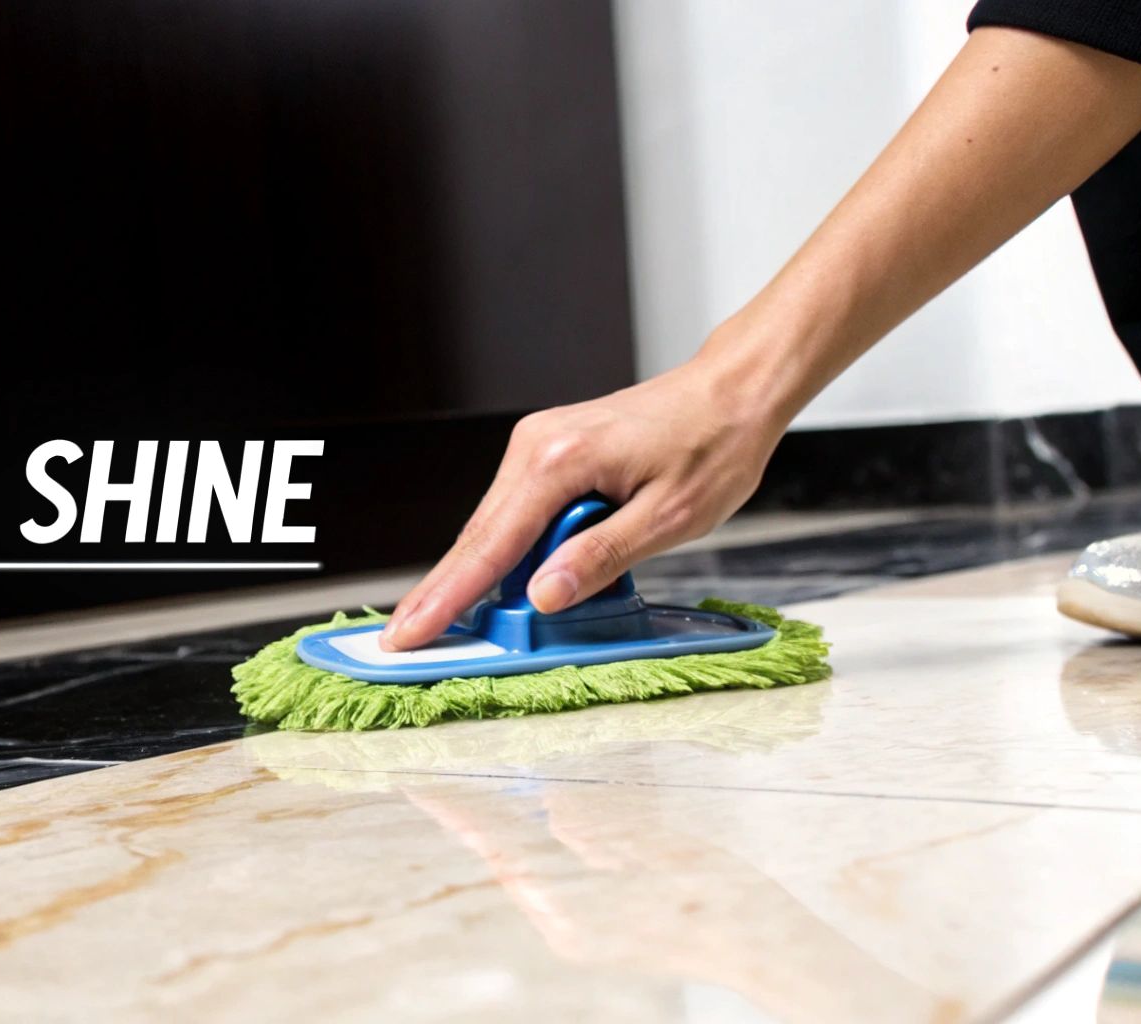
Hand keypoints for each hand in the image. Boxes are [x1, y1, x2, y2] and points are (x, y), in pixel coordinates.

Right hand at [379, 356, 785, 650]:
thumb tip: (542, 595)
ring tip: (465, 621)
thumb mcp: (670, 517)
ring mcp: (537, 446)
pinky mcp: (548, 453)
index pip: (490, 546)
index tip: (408, 633)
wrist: (732, 391)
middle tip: (409, 640)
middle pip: (478, 538)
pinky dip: (510, 551)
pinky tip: (513, 580)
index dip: (447, 597)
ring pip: (495, 528)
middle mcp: (535, 446)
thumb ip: (600, 556)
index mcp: (560, 461)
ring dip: (485, 575)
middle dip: (447, 593)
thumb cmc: (714, 444)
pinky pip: (516, 513)